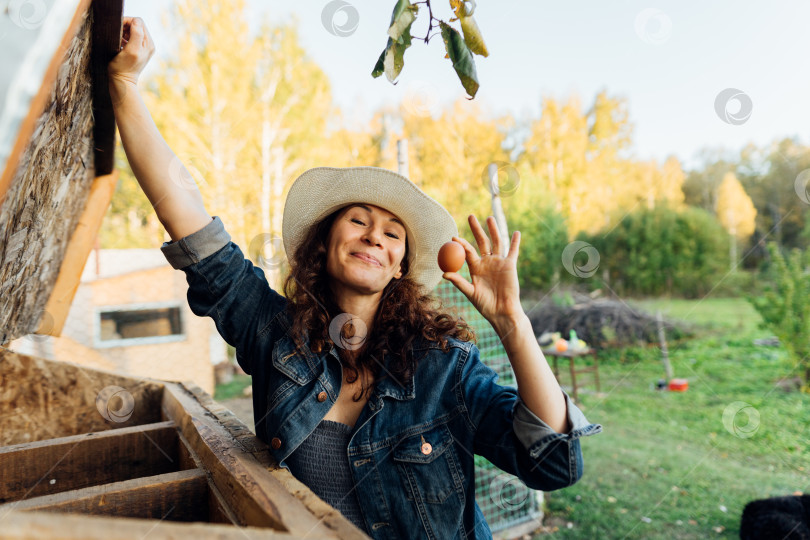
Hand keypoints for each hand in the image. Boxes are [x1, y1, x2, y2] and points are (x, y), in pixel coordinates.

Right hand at [108, 17, 154, 86]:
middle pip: (137, 25)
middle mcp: (148, 44)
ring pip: (133, 30)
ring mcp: (143, 48)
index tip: (117, 28)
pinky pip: (131, 37)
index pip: (138, 22)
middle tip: (117, 34)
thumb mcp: (131, 50)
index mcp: (148, 43)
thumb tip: (137, 21)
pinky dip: (124, 37)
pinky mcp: (137, 51)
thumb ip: (136, 34)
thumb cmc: (123, 67)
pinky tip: (120, 43)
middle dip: (125, 26)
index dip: (127, 21)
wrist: (122, 81)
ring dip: (124, 31)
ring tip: (118, 40)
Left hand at [442, 215, 523, 333]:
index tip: (453, 237)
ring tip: (489, 218)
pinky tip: (517, 233)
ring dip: (493, 230)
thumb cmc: (485, 305)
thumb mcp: (470, 292)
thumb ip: (459, 282)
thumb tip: (444, 274)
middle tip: (470, 216)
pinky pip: (513, 251)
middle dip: (476, 229)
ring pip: (496, 242)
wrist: (502, 312)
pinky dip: (515, 242)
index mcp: (475, 267)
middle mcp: (487, 262)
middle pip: (481, 241)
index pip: (467, 251)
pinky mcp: (510, 265)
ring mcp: (499, 262)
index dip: (461, 243)